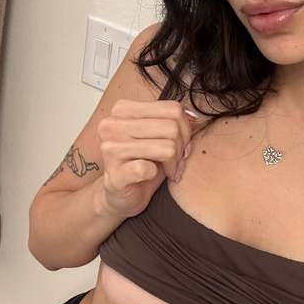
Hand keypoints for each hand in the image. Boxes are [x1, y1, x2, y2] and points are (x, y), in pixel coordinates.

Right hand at [96, 99, 196, 217]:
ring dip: (174, 163)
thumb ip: (170, 121)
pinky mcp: (115, 174)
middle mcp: (112, 125)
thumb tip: (192, 117)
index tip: (181, 143)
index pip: (172, 108)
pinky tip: (153, 177)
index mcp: (123, 109)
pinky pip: (149, 169)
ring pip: (167, 148)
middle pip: (172, 127)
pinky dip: (158, 174)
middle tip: (176, 160)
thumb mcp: (157, 136)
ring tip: (168, 169)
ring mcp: (111, 149)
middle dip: (181, 147)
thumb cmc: (140, 163)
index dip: (185, 128)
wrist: (119, 195)